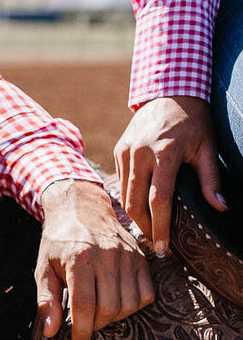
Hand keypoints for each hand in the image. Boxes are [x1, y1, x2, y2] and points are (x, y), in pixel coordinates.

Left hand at [35, 179, 153, 339]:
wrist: (80, 207)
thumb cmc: (58, 242)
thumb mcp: (43, 268)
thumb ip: (46, 301)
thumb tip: (51, 333)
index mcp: (79, 259)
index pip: (84, 305)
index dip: (82, 330)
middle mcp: (107, 256)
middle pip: (109, 308)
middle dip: (96, 325)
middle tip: (85, 324)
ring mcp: (127, 256)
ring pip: (129, 304)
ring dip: (114, 317)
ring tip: (98, 312)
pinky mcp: (140, 257)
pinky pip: (146, 294)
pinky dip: (134, 305)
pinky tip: (116, 301)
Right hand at [113, 96, 224, 253]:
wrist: (170, 92)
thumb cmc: (193, 121)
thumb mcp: (208, 147)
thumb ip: (211, 179)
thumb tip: (220, 207)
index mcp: (164, 153)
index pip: (158, 199)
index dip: (160, 226)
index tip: (162, 247)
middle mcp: (140, 153)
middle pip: (135, 202)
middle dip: (144, 227)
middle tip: (155, 244)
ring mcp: (126, 151)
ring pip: (124, 195)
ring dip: (135, 215)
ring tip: (149, 229)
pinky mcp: (119, 150)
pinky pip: (121, 182)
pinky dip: (129, 198)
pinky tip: (140, 208)